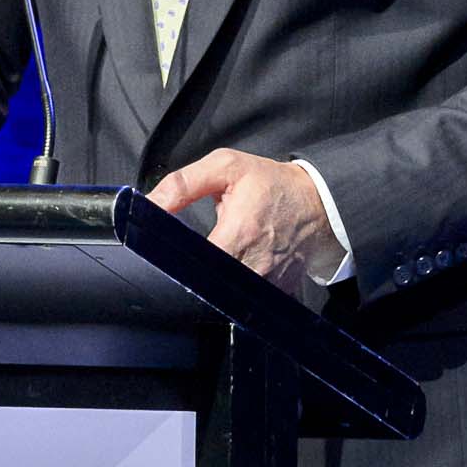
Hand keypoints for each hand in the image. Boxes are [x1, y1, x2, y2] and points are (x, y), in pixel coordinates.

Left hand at [148, 149, 339, 294]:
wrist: (318, 203)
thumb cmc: (272, 184)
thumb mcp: (226, 167)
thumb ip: (182, 184)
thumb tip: (149, 204)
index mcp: (239, 234)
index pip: (194, 265)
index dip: (177, 262)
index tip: (172, 253)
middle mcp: (254, 265)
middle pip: (207, 283)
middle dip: (195, 269)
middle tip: (197, 250)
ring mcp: (268, 283)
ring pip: (226, 295)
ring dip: (216, 278)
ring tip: (220, 256)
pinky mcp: (277, 292)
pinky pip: (247, 299)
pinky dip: (238, 286)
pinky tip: (238, 266)